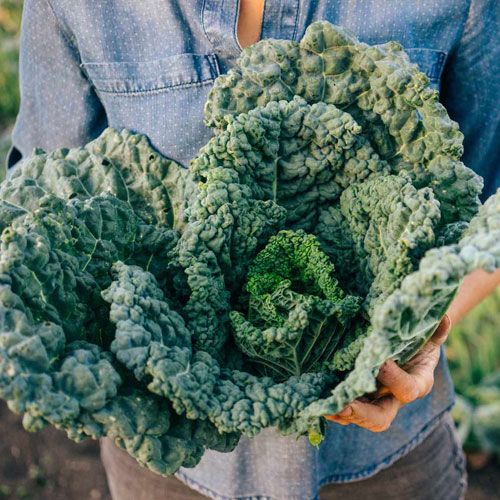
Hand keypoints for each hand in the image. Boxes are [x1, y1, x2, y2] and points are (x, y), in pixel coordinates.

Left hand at [325, 315, 451, 431]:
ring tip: (324, 407)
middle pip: (380, 418)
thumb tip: (442, 318)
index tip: (379, 361)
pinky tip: (316, 402)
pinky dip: (331, 408)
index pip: (408, 389)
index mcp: (417, 382)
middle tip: (344, 405)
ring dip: (341, 414)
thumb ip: (435, 329)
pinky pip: (345, 411)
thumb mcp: (428, 333)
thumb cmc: (418, 338)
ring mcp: (374, 401)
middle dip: (361, 413)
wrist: (408, 346)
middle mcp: (394, 398)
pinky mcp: (358, 397)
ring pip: (359, 418)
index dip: (394, 378)